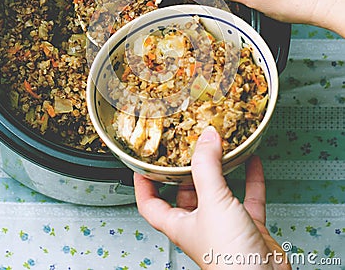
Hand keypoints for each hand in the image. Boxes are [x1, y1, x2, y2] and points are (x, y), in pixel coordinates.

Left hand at [134, 126, 289, 269]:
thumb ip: (207, 167)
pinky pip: (247, 196)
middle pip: (185, 193)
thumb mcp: (212, 202)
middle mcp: (199, 224)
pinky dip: (249, 178)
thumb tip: (205, 138)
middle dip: (186, 171)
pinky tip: (251, 161)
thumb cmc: (229, 259)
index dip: (143, 183)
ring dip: (219, 171)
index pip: (150, 202)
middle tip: (186, 148)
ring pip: (218, 192)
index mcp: (179, 224)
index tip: (143, 163)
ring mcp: (224, 225)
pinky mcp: (248, 226)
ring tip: (218, 149)